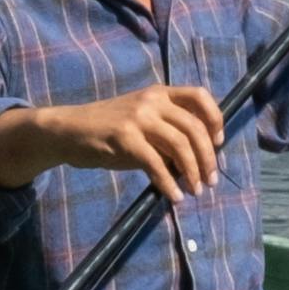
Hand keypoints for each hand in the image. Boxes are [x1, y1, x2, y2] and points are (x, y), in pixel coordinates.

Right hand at [0, 82, 225, 203]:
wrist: (69, 130)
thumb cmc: (108, 129)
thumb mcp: (140, 120)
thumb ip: (166, 131)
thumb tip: (195, 159)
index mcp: (159, 92)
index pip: (199, 96)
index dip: (215, 119)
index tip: (219, 143)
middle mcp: (152, 101)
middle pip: (194, 127)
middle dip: (208, 157)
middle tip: (210, 180)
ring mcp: (138, 118)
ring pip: (180, 145)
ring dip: (193, 172)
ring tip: (195, 191)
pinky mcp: (125, 139)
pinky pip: (156, 164)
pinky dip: (169, 184)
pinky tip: (174, 197)